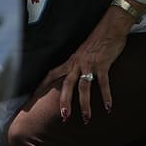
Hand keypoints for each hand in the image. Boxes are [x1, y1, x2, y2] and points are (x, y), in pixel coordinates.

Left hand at [36, 6, 133, 123]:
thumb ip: (78, 63)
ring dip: (85, 104)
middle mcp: (77, 63)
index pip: (52, 74)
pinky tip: (108, 107)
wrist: (110, 27)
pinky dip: (106, 96)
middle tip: (64, 117)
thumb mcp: (82, 52)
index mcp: (71, 61)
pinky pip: (103, 83)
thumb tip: (76, 74)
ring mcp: (90, 64)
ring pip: (84, 86)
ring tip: (86, 118)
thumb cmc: (97, 40)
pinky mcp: (103, 64)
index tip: (35, 97)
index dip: (43, 85)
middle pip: (67, 84)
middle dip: (64, 101)